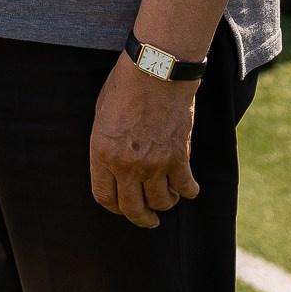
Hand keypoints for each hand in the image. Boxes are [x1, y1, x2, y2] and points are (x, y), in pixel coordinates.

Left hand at [89, 58, 199, 227]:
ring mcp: (155, 163)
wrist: (156, 70)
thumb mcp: (102, 116)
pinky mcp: (179, 157)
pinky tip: (188, 188)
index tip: (122, 208)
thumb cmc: (125, 86)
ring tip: (167, 200)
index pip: (104, 197)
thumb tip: (112, 166)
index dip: (114, 207)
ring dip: (165, 204)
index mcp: (102, 153)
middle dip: (141, 219)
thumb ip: (106, 145)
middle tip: (148, 221)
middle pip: (133, 209)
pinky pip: (185, 187)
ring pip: (161, 202)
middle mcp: (127, 164)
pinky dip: (188, 190)